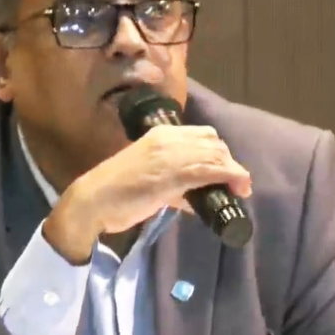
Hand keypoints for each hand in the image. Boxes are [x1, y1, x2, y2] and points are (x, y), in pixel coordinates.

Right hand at [42, 124, 250, 263]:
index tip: (227, 171)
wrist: (93, 202)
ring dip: (234, 172)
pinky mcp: (173, 173)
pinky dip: (231, 178)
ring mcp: (171, 154)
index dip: (220, 152)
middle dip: (229, 162)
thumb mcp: (150, 179)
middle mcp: (168, 137)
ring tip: (240, 189)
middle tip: (235, 184)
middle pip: (214, 143)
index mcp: (161, 133)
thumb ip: (172, 182)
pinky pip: (212, 170)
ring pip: (216, 155)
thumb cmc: (117, 194)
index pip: (203, 134)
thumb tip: (193, 195)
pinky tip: (239, 190)